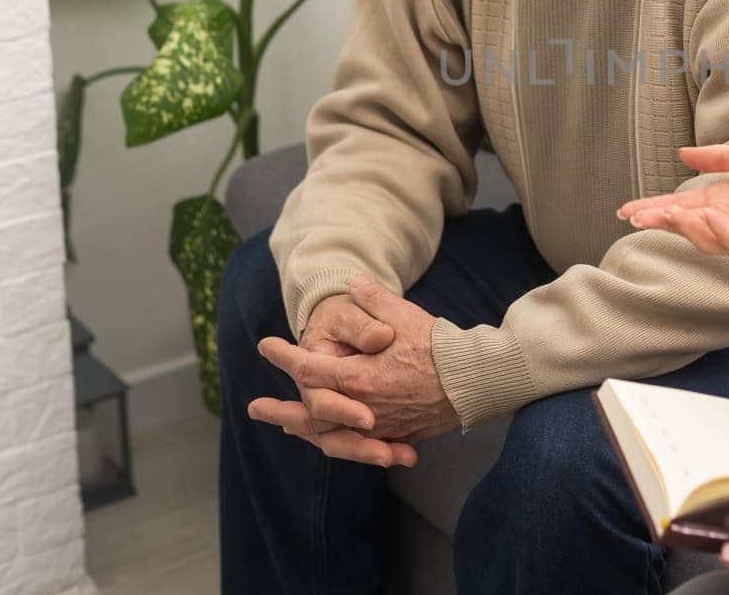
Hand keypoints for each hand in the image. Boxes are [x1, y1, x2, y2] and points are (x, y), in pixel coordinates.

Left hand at [253, 275, 459, 465]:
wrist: (474, 379)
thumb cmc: (438, 346)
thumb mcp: (403, 314)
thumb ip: (373, 299)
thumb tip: (353, 284)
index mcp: (358, 377)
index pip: (309, 368)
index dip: (284, 357)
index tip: (264, 347)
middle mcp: (362, 408)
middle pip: (310, 415)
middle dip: (280, 412)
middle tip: (255, 408)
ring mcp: (379, 426)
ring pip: (331, 436)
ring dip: (305, 430)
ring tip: (286, 427)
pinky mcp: (396, 434)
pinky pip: (358, 443)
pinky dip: (338, 440)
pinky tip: (330, 438)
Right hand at [615, 140, 728, 265]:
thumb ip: (721, 156)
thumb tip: (682, 154)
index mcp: (724, 199)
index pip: (681, 206)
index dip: (654, 208)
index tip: (626, 210)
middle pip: (685, 226)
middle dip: (660, 221)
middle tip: (637, 217)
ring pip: (705, 239)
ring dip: (685, 226)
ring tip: (670, 212)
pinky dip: (718, 231)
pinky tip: (708, 216)